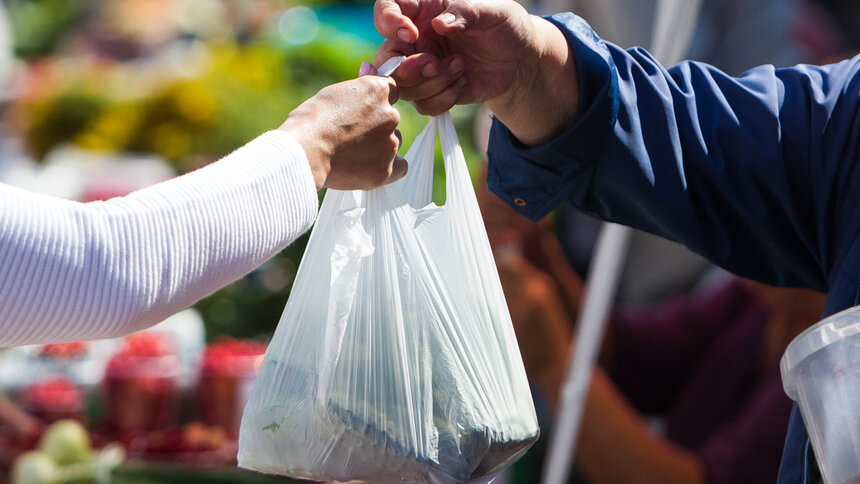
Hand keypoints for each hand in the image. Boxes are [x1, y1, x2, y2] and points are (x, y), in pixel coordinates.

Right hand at [280, 76, 406, 189]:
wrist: (305, 153)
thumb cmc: (310, 122)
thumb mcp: (332, 94)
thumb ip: (357, 86)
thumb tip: (370, 68)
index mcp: (377, 90)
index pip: (390, 91)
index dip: (374, 103)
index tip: (362, 112)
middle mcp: (390, 115)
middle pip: (391, 120)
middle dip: (376, 126)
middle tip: (350, 136)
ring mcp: (391, 143)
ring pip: (393, 143)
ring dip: (380, 147)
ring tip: (352, 154)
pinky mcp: (387, 169)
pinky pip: (399, 168)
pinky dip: (388, 168)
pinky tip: (369, 167)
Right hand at [375, 0, 536, 112]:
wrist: (518, 57)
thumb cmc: (502, 23)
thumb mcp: (491, 10)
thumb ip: (465, 12)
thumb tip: (440, 23)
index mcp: (422, 11)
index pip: (386, 9)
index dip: (388, 22)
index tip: (410, 32)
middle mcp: (415, 41)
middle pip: (386, 59)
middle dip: (407, 68)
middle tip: (435, 64)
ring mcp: (422, 69)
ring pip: (405, 88)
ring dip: (433, 83)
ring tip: (461, 67)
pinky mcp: (434, 92)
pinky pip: (424, 106)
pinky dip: (444, 99)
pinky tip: (463, 83)